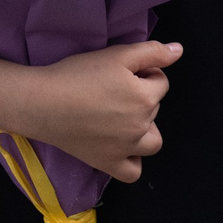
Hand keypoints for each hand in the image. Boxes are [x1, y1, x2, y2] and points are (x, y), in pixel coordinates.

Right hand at [12, 41, 179, 181]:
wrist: (43, 103)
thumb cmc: (78, 75)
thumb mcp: (116, 54)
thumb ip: (151, 52)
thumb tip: (179, 50)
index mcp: (145, 98)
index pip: (160, 83)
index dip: (143, 73)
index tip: (118, 73)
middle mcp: (141, 126)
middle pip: (154, 109)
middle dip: (141, 97)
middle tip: (111, 90)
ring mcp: (126, 149)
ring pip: (152, 142)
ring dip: (145, 129)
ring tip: (121, 118)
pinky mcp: (109, 164)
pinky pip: (134, 172)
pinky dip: (133, 161)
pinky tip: (122, 147)